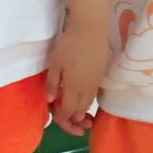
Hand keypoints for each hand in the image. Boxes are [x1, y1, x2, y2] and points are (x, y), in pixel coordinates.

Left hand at [46, 20, 108, 134]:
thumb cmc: (69, 45)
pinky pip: (94, 94)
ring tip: (76, 114)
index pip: (68, 112)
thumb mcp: (55, 63)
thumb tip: (51, 101)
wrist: (91, 29)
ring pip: (88, 103)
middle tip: (69, 123)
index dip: (62, 119)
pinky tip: (82, 96)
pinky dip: (87, 100)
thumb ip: (52, 84)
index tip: (56, 118)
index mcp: (73, 88)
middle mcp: (86, 89)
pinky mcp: (101, 74)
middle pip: (80, 111)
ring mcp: (96, 82)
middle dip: (74, 120)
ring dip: (82, 111)